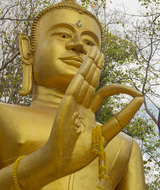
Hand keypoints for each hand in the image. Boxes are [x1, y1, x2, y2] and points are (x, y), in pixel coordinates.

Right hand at [47, 46, 142, 177]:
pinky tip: (88, 64)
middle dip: (96, 66)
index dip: (118, 88)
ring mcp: (72, 104)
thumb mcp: (106, 135)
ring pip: (83, 80)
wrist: (60, 162)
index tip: (137, 92)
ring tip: (96, 51)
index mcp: (88, 111)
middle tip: (100, 52)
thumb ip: (121, 118)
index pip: (102, 92)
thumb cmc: (80, 152)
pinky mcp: (65, 106)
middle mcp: (80, 104)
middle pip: (90, 81)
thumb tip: (139, 101)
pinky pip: (74, 88)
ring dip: (89, 65)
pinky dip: (81, 76)